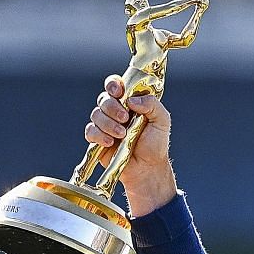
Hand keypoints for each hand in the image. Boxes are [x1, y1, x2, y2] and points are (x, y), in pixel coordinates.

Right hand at [87, 77, 176, 215]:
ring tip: (122, 135)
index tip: (119, 92)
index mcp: (129, 102)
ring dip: (108, 124)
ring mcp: (105, 125)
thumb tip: (131, 99)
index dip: (113, 84)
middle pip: (103, 99)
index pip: (115, 85)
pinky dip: (99, 135)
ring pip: (96, 114)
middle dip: (112, 108)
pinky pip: (90, 131)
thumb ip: (152, 104)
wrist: (148, 168)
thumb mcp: (162, 120)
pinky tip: (110, 143)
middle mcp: (114, 111)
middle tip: (125, 119)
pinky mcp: (97, 139)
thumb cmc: (156, 144)